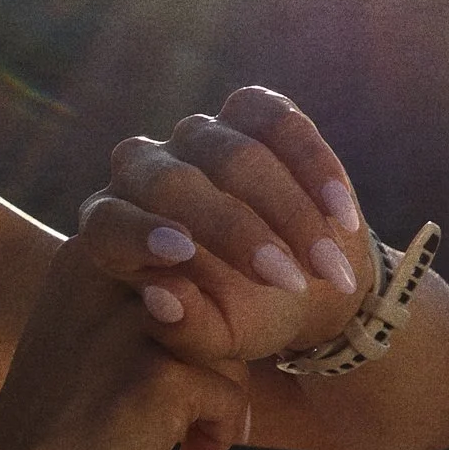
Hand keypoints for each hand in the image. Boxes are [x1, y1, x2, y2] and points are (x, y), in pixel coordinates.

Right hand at [0, 233, 252, 449]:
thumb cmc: (57, 414)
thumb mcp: (89, 327)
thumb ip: (151, 296)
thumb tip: (251, 293)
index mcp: (92, 246)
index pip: (192, 253)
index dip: (205, 313)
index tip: (188, 359)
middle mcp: (113, 270)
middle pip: (217, 295)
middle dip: (219, 359)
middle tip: (193, 412)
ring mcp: (138, 322)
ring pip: (232, 344)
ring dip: (222, 398)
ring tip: (190, 441)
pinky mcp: (159, 376)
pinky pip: (232, 397)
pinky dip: (221, 435)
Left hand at [73, 87, 372, 376]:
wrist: (307, 280)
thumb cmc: (246, 314)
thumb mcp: (217, 337)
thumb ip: (185, 328)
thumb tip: (159, 298)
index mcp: (115, 228)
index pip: (107, 221)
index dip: (140, 232)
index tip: (183, 254)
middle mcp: (144, 170)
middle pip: (174, 184)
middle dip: (237, 232)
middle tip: (289, 280)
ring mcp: (197, 135)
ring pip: (235, 155)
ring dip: (290, 213)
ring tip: (327, 267)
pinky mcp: (250, 111)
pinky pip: (280, 123)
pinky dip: (315, 168)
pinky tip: (341, 215)